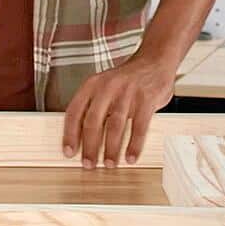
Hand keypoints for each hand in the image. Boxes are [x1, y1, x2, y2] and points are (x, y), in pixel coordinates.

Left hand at [61, 54, 177, 168]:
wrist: (155, 61)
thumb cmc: (127, 80)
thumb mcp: (104, 86)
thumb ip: (93, 106)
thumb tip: (80, 138)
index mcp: (92, 85)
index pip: (74, 111)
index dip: (69, 134)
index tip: (69, 152)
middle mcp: (107, 87)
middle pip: (93, 121)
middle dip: (90, 146)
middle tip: (89, 164)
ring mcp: (127, 92)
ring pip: (115, 126)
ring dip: (111, 149)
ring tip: (109, 164)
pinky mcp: (146, 98)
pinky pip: (139, 126)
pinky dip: (134, 144)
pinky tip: (131, 156)